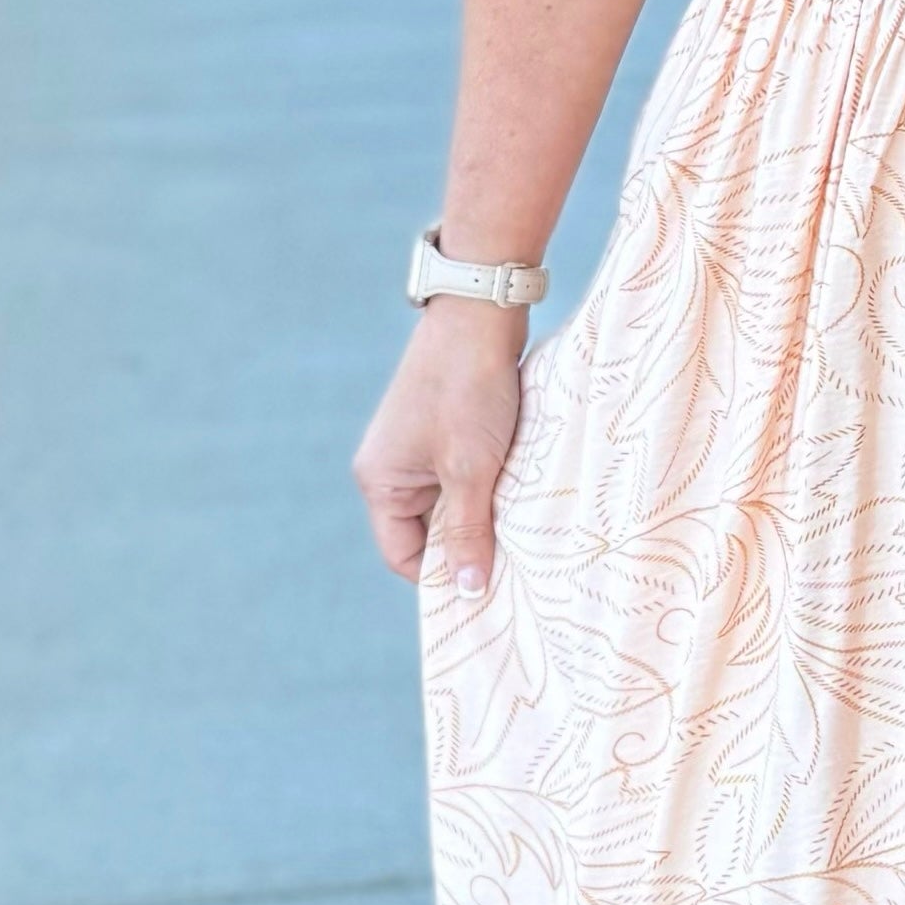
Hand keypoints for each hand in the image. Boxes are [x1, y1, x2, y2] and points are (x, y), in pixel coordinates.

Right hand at [352, 296, 530, 595]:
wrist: (481, 312)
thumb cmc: (468, 390)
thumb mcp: (471, 468)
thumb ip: (469, 531)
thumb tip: (466, 592)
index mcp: (380, 482)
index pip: (405, 556)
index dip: (444, 576)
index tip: (489, 592)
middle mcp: (391, 468)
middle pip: (430, 532)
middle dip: (471, 546)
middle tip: (518, 568)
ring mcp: (419, 448)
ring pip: (454, 504)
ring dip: (487, 514)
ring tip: (525, 529)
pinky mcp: (447, 430)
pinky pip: (467, 476)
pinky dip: (493, 487)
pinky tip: (523, 494)